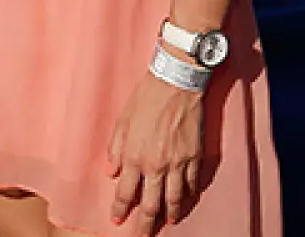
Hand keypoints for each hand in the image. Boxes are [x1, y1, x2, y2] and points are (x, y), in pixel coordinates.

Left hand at [106, 70, 204, 233]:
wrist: (175, 84)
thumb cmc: (145, 99)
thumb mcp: (121, 122)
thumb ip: (115, 149)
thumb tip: (110, 171)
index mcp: (134, 156)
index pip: (126, 192)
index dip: (121, 209)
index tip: (117, 219)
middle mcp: (155, 165)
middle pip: (151, 203)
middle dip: (145, 223)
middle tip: (142, 235)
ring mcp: (177, 164)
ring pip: (174, 199)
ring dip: (170, 214)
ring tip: (167, 223)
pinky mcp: (193, 157)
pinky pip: (191, 184)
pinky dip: (187, 196)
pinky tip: (184, 201)